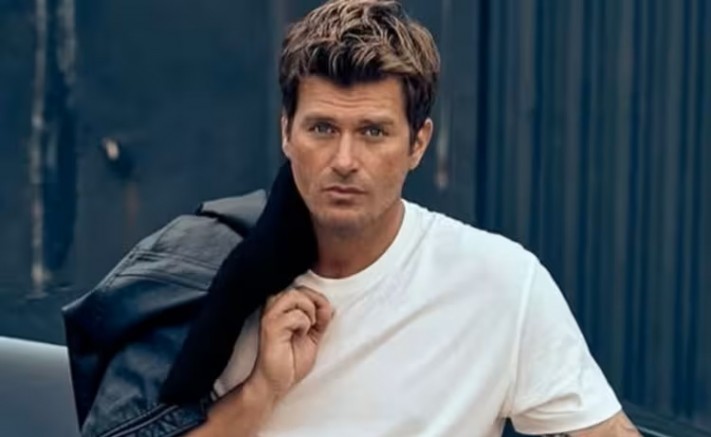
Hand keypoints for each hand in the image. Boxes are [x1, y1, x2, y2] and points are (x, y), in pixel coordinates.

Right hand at [247, 286, 333, 401]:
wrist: (275, 383)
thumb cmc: (290, 361)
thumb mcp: (312, 336)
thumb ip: (320, 319)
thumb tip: (328, 305)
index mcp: (280, 308)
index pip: (301, 289)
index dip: (316, 299)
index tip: (319, 319)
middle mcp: (272, 308)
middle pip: (298, 289)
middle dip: (314, 303)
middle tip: (315, 324)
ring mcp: (269, 316)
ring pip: (294, 296)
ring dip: (308, 311)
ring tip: (307, 328)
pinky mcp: (270, 327)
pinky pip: (294, 315)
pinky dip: (303, 324)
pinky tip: (299, 335)